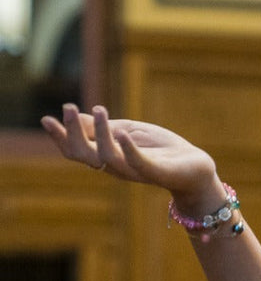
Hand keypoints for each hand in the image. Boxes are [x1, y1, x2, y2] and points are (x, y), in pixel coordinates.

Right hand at [40, 104, 216, 201]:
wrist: (195, 167)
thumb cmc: (161, 149)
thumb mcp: (129, 131)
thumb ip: (104, 128)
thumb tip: (76, 117)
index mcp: (108, 156)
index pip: (77, 150)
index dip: (60, 137)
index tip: (46, 119)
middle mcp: (117, 167)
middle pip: (84, 155)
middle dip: (72, 133)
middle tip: (67, 108)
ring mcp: (136, 171)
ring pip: (107, 158)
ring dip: (100, 133)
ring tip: (100, 110)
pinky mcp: (157, 172)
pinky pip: (138, 163)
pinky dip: (128, 149)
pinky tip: (121, 133)